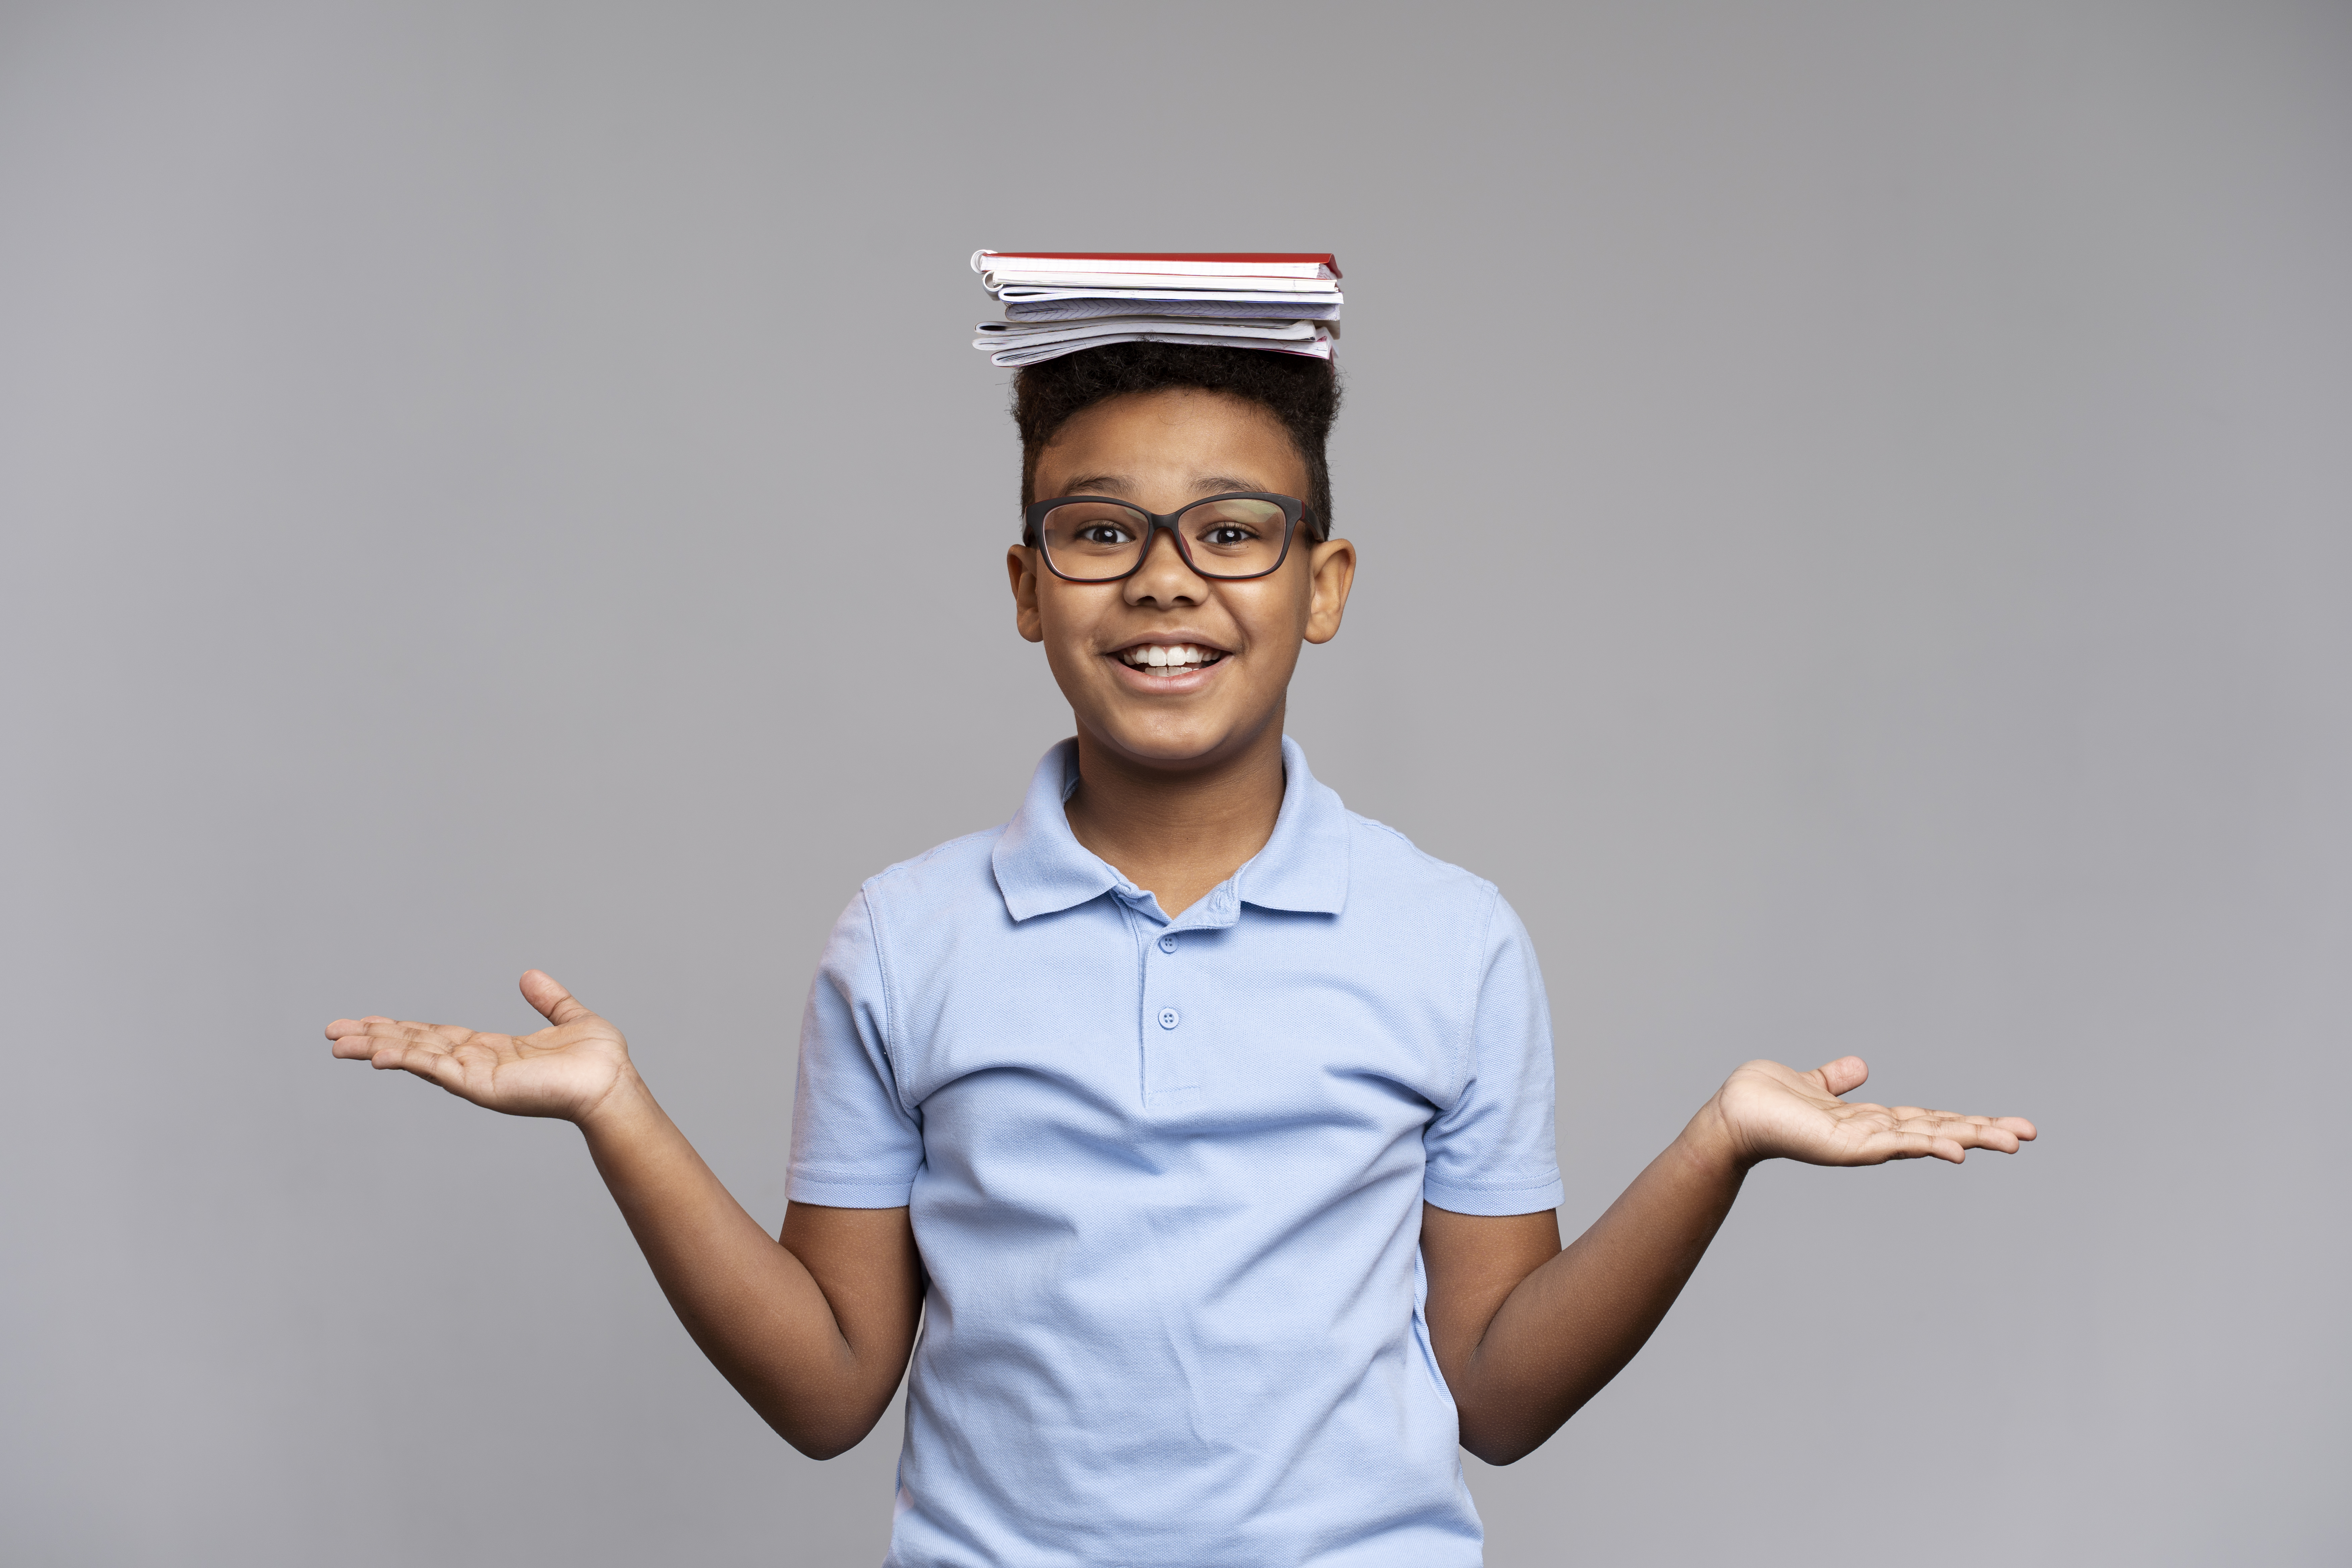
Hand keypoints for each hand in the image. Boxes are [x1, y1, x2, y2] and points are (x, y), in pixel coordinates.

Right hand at [326, 971, 634, 1124]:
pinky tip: (378, 1055)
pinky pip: (436, 1069)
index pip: (434, 1036)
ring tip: (338, 1043)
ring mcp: (475, 1077)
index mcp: (491, 1049)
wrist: (612, 1082)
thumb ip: (548, 999)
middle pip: (414, 1046)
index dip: (401, 1028)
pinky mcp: (481, 1085)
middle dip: (373, 1038)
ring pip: (416, 1057)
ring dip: (376, 1048)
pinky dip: (407, 1060)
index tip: (367, 1021)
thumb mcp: (568, 1018)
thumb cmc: (597, 1060)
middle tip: (332, 1033)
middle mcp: (476, 1064)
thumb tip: (529, 975)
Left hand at [1705, 1056, 2035, 1168]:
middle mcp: (1873, 1134)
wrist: (1733, 1112)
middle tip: (2030, 1134)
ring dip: (1970, 1138)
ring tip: (2012, 1141)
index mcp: (1870, 1120)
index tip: (2006, 1123)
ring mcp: (1864, 1143)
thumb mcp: (1813, 1083)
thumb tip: (1860, 1067)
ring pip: (1928, 1139)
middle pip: (1940, 1131)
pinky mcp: (1848, 1146)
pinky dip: (1926, 1145)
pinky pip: (1895, 1144)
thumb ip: (1837, 1079)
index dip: (1966, 1121)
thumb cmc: (1767, 1099)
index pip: (1929, 1120)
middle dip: (1984, 1132)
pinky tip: (1956, 1149)